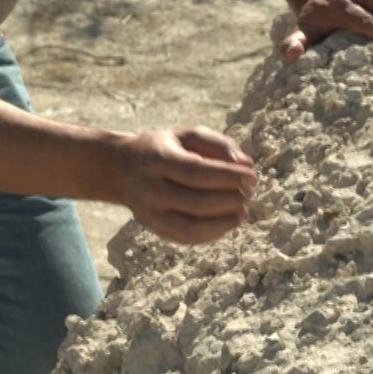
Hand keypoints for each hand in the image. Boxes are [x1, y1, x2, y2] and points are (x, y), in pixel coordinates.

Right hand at [108, 127, 255, 244]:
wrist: (119, 169)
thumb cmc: (164, 149)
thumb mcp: (186, 135)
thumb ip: (218, 143)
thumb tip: (246, 165)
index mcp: (156, 160)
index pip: (196, 173)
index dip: (228, 177)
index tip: (252, 177)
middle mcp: (149, 189)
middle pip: (197, 202)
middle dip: (230, 199)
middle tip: (250, 192)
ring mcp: (149, 213)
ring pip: (192, 227)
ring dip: (225, 222)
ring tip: (244, 211)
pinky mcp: (154, 228)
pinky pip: (187, 238)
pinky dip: (213, 233)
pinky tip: (228, 222)